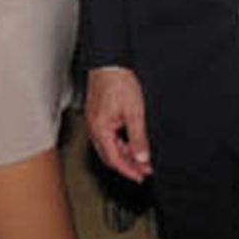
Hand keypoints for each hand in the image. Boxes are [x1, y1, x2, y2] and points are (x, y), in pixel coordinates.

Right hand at [85, 66, 151, 182]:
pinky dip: (120, 143)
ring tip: (141, 157)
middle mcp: (94, 127)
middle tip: (144, 169)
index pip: (114, 159)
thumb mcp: (135, 112)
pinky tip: (130, 142)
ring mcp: (95, 121)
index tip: (141, 176)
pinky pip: (108, 137)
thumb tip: (142, 158)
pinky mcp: (98, 115)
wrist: (110, 62)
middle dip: (127, 165)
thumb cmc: (118, 81)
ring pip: (109, 147)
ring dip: (124, 154)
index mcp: (100, 129)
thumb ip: (138, 137)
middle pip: (110, 156)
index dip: (129, 170)